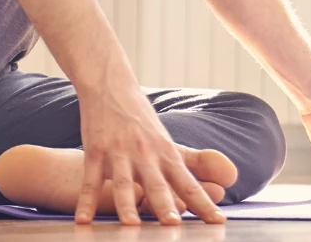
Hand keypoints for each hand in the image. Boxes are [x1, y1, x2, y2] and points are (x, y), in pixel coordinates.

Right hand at [75, 75, 225, 225]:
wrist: (111, 85)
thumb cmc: (141, 118)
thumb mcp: (167, 140)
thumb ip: (190, 163)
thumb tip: (226, 179)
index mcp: (166, 153)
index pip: (188, 183)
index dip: (203, 203)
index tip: (218, 222)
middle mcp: (146, 154)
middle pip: (158, 184)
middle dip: (166, 205)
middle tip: (174, 224)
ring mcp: (119, 152)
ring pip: (123, 183)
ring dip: (127, 205)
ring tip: (131, 226)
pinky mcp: (95, 151)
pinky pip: (90, 181)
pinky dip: (86, 201)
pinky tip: (84, 220)